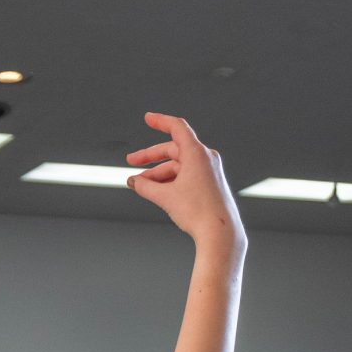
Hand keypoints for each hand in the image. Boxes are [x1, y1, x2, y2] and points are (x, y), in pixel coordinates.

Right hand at [125, 114, 245, 248]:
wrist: (219, 233)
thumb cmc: (198, 212)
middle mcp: (205, 158)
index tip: (148, 118)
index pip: (176, 127)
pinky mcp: (210, 183)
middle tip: (132, 162)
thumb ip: (145, 186)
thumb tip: (134, 182)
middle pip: (173, 150)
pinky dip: (171, 180)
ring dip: (158, 174)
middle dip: (150, 158)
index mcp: (196, 153)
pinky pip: (186, 175)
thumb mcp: (165, 197)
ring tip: (141, 185)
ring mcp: (209, 170)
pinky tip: (158, 191)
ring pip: (178, 165)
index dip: (160, 121)